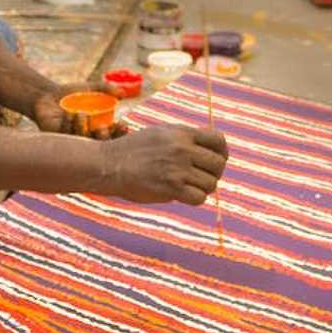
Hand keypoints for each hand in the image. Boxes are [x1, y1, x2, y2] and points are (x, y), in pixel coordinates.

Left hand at [33, 82, 128, 140]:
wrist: (48, 96)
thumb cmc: (71, 94)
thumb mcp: (91, 88)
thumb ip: (106, 88)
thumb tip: (122, 94)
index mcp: (98, 127)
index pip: (113, 135)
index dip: (119, 133)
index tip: (123, 125)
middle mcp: (87, 137)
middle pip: (100, 145)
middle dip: (103, 138)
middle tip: (103, 129)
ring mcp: (73, 140)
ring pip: (82, 141)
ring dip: (83, 128)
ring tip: (81, 113)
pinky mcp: (58, 139)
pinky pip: (66, 135)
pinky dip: (68, 123)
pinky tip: (68, 113)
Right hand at [98, 126, 227, 204]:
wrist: (110, 164)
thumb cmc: (134, 150)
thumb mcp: (161, 133)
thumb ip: (185, 139)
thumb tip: (210, 150)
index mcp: (182, 133)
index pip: (219, 141)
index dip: (221, 153)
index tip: (213, 162)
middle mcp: (182, 148)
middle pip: (219, 164)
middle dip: (214, 173)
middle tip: (200, 178)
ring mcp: (177, 168)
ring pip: (211, 183)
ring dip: (202, 188)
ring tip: (187, 186)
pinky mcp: (171, 187)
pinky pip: (199, 198)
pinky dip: (194, 199)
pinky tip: (181, 195)